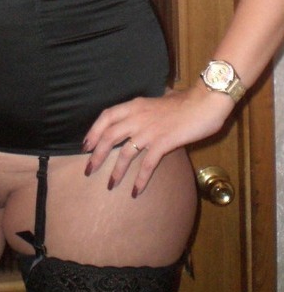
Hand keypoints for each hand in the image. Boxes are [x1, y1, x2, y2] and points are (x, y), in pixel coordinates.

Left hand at [82, 84, 233, 194]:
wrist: (206, 101)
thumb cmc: (187, 101)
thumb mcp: (162, 99)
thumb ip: (152, 107)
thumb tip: (151, 109)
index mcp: (136, 105)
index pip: (106, 116)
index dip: (94, 131)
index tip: (86, 145)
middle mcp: (138, 117)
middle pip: (110, 136)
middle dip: (97, 154)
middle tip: (89, 169)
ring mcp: (150, 130)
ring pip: (125, 153)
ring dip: (116, 171)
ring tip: (110, 185)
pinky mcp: (163, 142)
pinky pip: (147, 164)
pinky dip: (140, 179)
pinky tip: (136, 191)